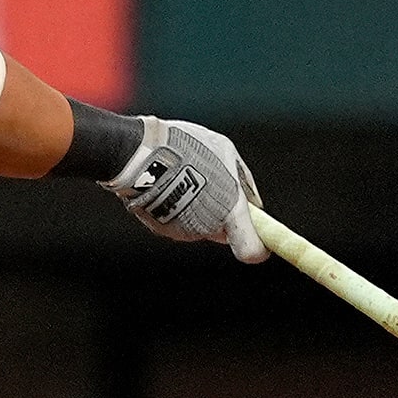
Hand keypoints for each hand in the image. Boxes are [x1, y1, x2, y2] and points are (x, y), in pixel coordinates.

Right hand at [104, 117, 266, 262]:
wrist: (138, 153)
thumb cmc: (186, 147)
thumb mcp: (225, 151)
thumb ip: (241, 179)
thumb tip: (251, 199)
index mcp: (230, 211)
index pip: (251, 250)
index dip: (258, 246)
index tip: (259, 236)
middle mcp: (208, 227)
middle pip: (223, 231)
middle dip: (222, 212)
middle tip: (209, 184)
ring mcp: (183, 230)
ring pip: (200, 225)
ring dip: (197, 207)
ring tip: (184, 178)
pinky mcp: (162, 229)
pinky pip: (178, 221)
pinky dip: (176, 208)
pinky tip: (168, 185)